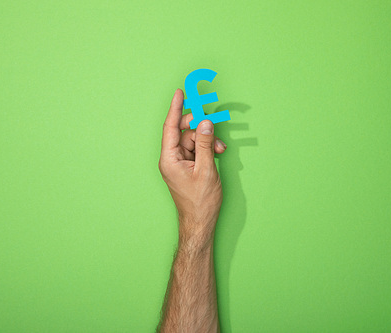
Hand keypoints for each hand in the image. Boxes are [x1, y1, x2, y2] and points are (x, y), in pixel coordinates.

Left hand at [159, 89, 226, 246]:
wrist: (200, 222)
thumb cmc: (200, 201)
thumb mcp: (206, 169)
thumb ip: (205, 144)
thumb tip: (205, 123)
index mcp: (169, 159)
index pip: (170, 127)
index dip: (176, 108)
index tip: (180, 93)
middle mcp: (171, 159)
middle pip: (183, 131)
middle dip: (198, 126)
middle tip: (212, 123)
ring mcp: (179, 163)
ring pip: (192, 140)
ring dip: (208, 140)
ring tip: (221, 147)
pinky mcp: (188, 166)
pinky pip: (197, 149)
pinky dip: (208, 148)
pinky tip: (218, 152)